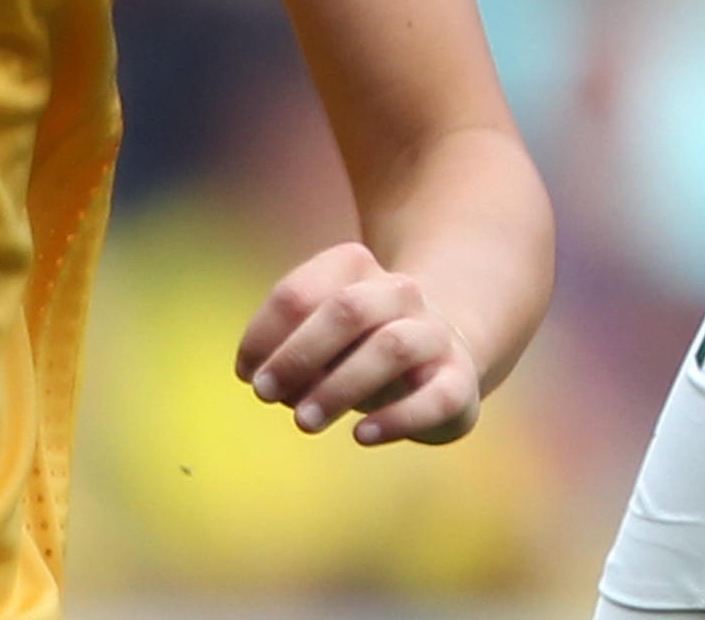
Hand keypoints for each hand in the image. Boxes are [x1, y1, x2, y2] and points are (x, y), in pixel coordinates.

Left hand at [236, 242, 486, 445]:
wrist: (439, 356)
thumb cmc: (357, 350)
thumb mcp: (320, 341)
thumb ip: (291, 353)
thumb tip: (262, 380)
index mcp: (356, 268)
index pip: (300, 291)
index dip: (265, 334)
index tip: (245, 374)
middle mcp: (400, 292)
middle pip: (349, 309)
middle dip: (299, 354)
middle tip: (265, 395)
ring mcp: (434, 334)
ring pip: (392, 347)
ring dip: (339, 387)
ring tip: (303, 422)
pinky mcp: (459, 380)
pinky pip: (436, 396)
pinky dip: (396, 418)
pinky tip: (361, 435)